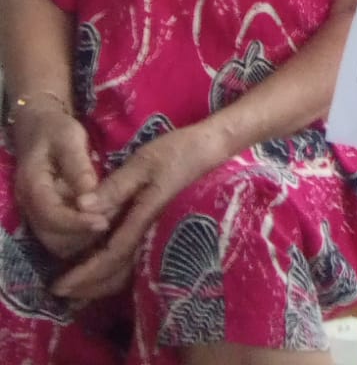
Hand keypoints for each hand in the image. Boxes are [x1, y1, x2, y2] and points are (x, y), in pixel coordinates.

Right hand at [12, 105, 109, 260]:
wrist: (40, 129)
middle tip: (112, 221)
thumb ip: (79, 166)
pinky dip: (81, 237)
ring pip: (57, 243)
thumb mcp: (69, 139)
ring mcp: (37, 215)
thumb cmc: (56, 130)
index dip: (76, 223)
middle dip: (82, 235)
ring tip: (110, 221)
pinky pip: (62, 238)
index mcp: (32, 186)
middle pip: (52, 237)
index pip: (50, 215)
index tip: (104, 222)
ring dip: (83, 239)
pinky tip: (102, 222)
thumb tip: (91, 194)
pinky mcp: (48, 218)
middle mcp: (30, 207)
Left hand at [51, 123, 223, 302]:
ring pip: (128, 272)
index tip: (60, 285)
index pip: (111, 257)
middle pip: (118, 274)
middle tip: (62, 291)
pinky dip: (116, 270)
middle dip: (89, 286)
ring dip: (102, 282)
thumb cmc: (178, 152)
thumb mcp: (144, 162)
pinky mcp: (162, 230)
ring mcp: (160, 235)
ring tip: (78, 282)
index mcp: (145, 219)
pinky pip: (136, 261)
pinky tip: (104, 264)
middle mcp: (152, 235)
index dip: (85, 274)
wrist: (212, 149)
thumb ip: (114, 186)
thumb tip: (81, 207)